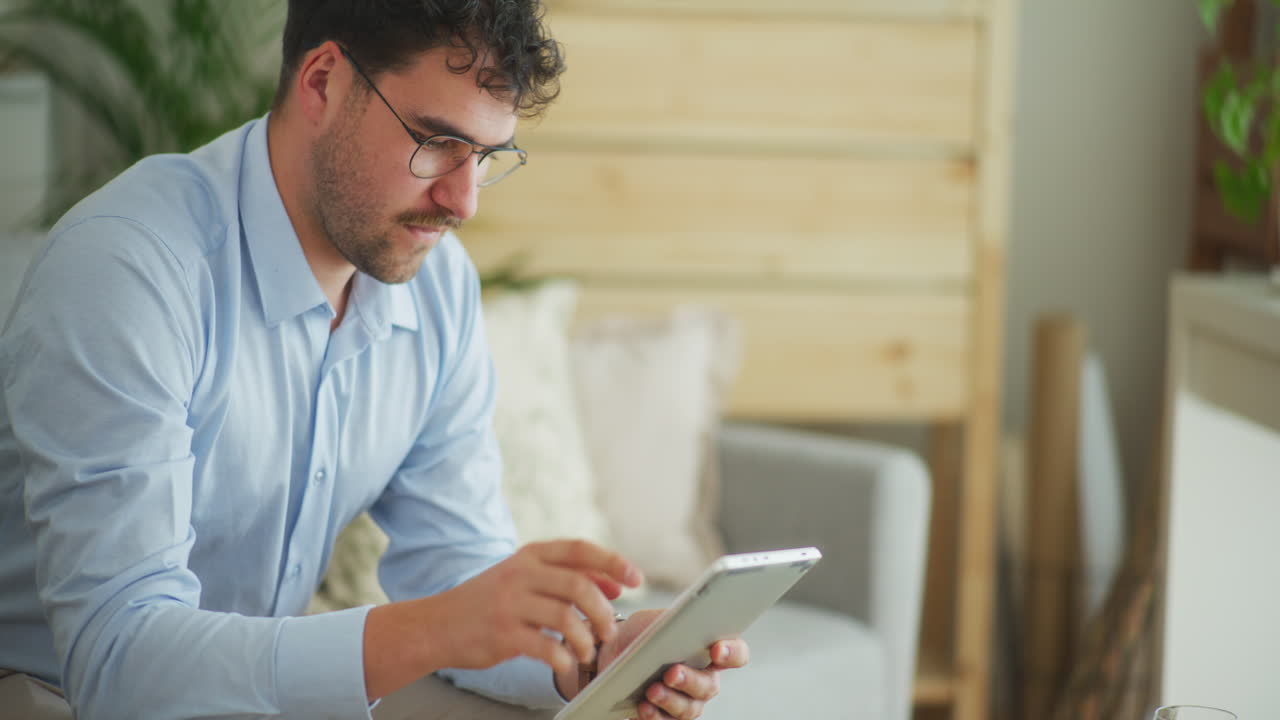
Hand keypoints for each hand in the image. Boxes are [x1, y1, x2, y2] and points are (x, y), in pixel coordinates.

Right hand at [415, 540, 642, 676]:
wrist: (438, 624)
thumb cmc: (489, 601)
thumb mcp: (525, 578)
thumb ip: (568, 576)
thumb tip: (616, 583)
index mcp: (530, 555)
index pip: (580, 549)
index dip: (613, 562)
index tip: (636, 579)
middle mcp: (520, 574)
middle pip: (579, 585)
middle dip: (603, 610)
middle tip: (608, 629)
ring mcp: (510, 604)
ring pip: (566, 617)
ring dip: (586, 638)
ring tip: (587, 649)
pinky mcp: (502, 635)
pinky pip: (547, 647)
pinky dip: (565, 657)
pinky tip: (566, 661)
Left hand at [596, 610, 750, 719]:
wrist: (611, 653)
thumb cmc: (640, 635)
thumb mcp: (653, 621)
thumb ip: (671, 623)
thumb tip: (681, 627)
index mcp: (709, 650)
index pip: (737, 653)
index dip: (733, 652)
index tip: (717, 650)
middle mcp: (703, 679)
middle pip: (709, 686)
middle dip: (690, 680)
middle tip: (672, 673)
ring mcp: (686, 701)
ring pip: (690, 709)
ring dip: (671, 700)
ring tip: (652, 690)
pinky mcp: (666, 717)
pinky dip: (655, 716)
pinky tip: (644, 707)